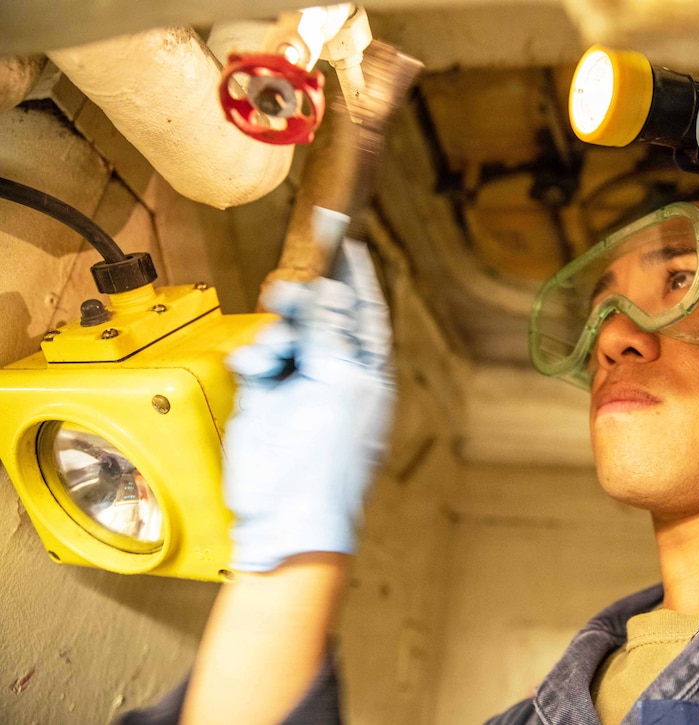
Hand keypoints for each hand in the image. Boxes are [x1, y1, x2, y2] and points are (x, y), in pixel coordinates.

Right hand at [222, 240, 394, 571]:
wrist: (285, 511)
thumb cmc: (328, 457)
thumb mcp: (339, 385)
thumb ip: (334, 333)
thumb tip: (334, 290)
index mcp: (368, 371)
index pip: (365, 311)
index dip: (355, 276)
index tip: (344, 241)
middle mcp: (337, 372)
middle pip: (323, 314)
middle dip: (307, 300)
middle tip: (288, 292)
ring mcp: (300, 383)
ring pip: (287, 331)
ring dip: (279, 331)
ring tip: (274, 350)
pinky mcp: (265, 396)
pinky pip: (259, 357)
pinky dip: (256, 357)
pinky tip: (256, 371)